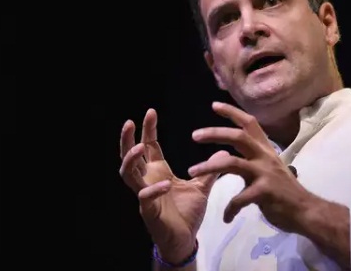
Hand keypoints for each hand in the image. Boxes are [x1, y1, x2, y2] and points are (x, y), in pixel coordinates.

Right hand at [119, 108, 227, 262]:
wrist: (185, 239)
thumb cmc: (187, 212)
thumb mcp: (201, 186)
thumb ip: (210, 169)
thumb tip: (223, 150)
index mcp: (158, 171)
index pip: (148, 146)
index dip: (148, 129)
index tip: (151, 111)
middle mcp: (148, 180)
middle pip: (129, 156)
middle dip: (127, 139)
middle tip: (130, 122)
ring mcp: (145, 195)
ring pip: (128, 175)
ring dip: (131, 160)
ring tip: (139, 148)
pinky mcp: (149, 211)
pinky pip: (145, 198)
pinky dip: (152, 190)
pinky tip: (164, 184)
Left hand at [188, 102, 314, 232]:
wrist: (305, 211)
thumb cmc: (285, 190)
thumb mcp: (270, 167)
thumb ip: (251, 159)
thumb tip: (227, 154)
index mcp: (265, 149)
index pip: (249, 123)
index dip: (232, 112)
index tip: (214, 105)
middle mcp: (265, 156)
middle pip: (238, 136)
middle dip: (215, 133)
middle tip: (194, 135)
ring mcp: (265, 173)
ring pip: (232, 163)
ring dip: (209, 166)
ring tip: (192, 172)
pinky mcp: (264, 192)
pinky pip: (239, 198)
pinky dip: (230, 208)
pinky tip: (226, 217)